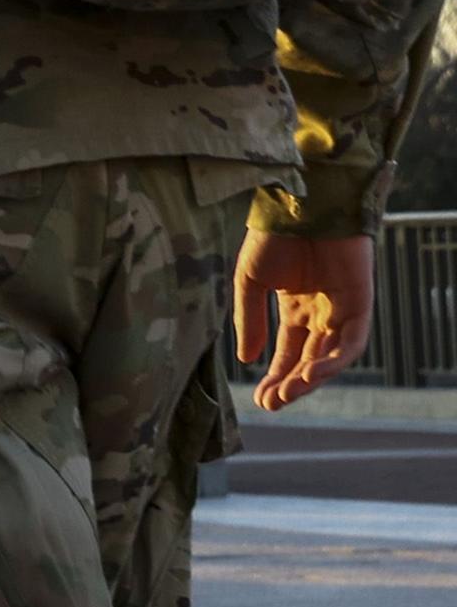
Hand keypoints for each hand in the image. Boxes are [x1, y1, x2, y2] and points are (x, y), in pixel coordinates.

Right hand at [235, 230, 373, 410]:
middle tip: (271, 405)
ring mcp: (342, 307)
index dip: (275, 377)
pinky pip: (353, 339)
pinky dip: (335, 359)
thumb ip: (248, 319)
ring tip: (288, 393)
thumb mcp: (249, 281)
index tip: (259, 400)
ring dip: (312, 378)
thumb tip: (246, 360)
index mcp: (295, 308)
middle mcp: (321, 312)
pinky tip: (311, 372)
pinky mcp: (360, 301)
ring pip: (333, 356)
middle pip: (310, 360)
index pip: (288, 352)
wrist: (299, 202)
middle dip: (291, 384)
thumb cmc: (272, 235)